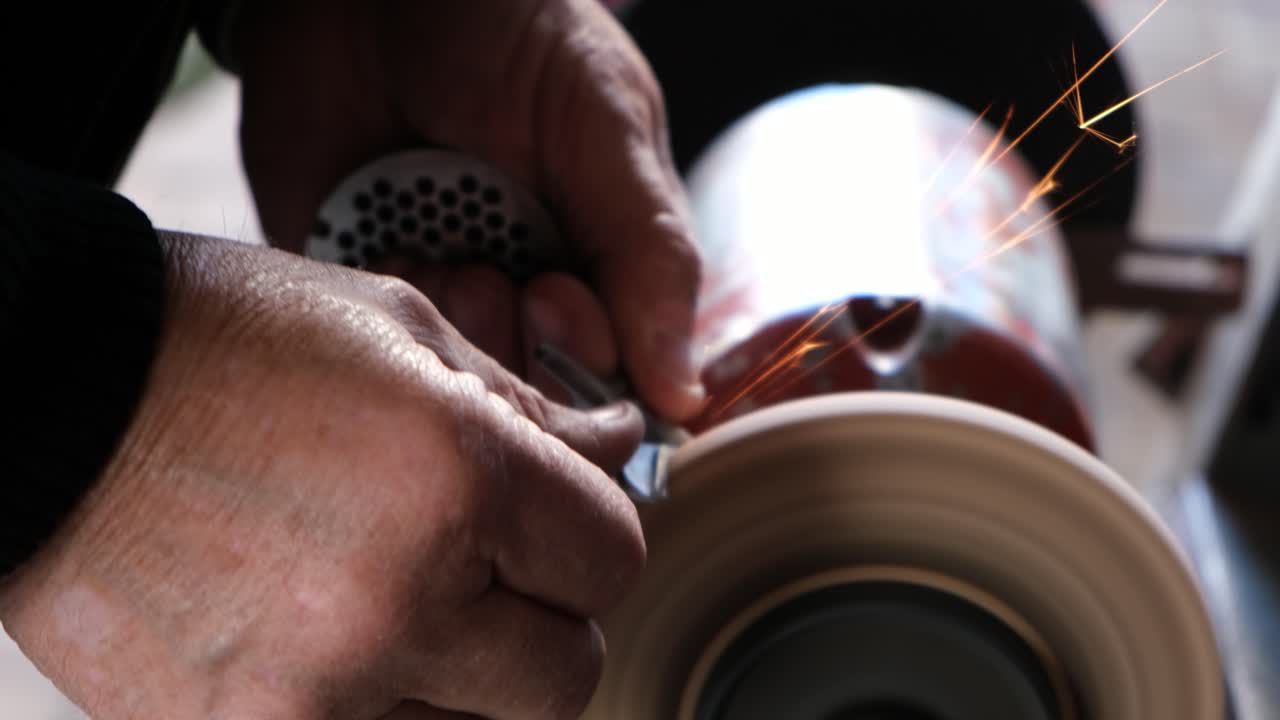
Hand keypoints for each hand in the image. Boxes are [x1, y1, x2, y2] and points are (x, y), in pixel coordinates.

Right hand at [0, 234, 644, 718]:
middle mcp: (397, 600)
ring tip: (390, 592)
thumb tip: (617, 447)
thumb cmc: (219, 342)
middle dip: (543, 619)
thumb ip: (528, 407)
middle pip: (565, 674)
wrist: (43, 393)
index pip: (612, 562)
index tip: (556, 524)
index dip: (591, 538)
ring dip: (462, 672)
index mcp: (456, 477)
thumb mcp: (395, 330)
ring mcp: (314, 693)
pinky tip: (335, 637)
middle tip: (488, 570)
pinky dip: (382, 705)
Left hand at [234, 0, 703, 420]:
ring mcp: (437, 286)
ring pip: (453, 381)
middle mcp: (519, 286)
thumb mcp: (607, 120)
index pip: (612, 369)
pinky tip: (391, 249)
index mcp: (597, 260)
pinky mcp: (356, 280)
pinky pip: (371, 345)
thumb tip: (684, 394)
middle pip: (531, 391)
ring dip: (454, 333)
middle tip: (500, 281)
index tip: (557, 299)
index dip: (585, 362)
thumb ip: (650, 250)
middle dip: (516, 352)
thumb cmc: (512, 31)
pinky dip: (384, 316)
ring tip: (445, 256)